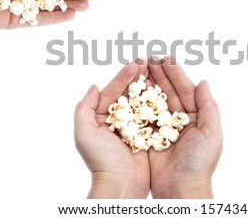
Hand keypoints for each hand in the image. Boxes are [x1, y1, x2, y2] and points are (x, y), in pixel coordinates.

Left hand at [75, 61, 149, 197]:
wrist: (121, 184)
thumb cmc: (101, 160)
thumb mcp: (84, 133)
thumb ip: (84, 108)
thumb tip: (93, 86)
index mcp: (101, 118)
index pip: (112, 92)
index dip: (123, 77)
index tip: (135, 64)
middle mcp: (117, 121)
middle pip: (128, 94)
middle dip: (137, 78)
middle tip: (148, 62)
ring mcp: (133, 128)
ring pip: (141, 102)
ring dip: (148, 87)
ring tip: (157, 72)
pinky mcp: (146, 136)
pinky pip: (152, 116)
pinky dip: (157, 103)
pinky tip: (164, 92)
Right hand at [148, 57, 222, 197]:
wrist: (181, 188)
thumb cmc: (199, 162)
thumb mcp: (211, 132)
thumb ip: (208, 106)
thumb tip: (204, 82)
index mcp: (197, 117)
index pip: (186, 89)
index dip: (176, 74)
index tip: (165, 58)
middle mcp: (180, 120)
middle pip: (170, 92)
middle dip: (160, 74)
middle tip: (149, 58)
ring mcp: (164, 127)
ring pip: (156, 100)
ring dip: (149, 84)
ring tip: (141, 68)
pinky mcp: (150, 136)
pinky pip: (144, 115)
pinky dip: (139, 102)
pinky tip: (133, 89)